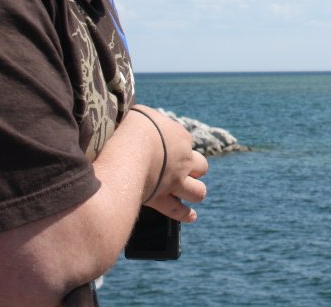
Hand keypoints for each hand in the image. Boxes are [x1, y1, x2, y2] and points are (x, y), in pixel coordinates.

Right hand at [130, 105, 208, 221]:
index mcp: (181, 138)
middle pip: (201, 167)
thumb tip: (143, 119)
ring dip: (195, 192)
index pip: (186, 142)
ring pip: (198, 191)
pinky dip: (184, 215)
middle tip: (182, 171)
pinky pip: (177, 211)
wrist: (128, 150)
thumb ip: (147, 119)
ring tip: (190, 192)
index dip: (177, 146)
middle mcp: (184, 160)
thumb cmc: (132, 128)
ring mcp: (175, 181)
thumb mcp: (142, 114)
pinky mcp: (161, 198)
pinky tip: (190, 216)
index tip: (163, 147)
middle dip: (195, 170)